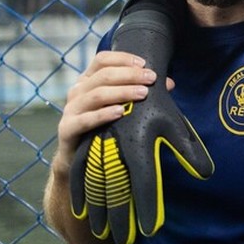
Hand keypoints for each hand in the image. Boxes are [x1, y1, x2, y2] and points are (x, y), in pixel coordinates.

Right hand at [69, 10, 213, 243]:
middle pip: (96, 71)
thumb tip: (178, 86)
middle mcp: (80, 98)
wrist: (83, 187)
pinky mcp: (65, 143)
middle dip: (125, 69)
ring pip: (85, 92)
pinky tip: (118, 114)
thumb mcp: (143, 127)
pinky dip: (97, 115)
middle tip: (153, 74)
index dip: (127, 57)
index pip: (107, 60)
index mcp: (99, 88)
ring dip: (114, 89)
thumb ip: (159, 108)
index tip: (154, 62)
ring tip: (142, 91)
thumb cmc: (114, 148)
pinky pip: (75, 122)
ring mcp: (70, 119)